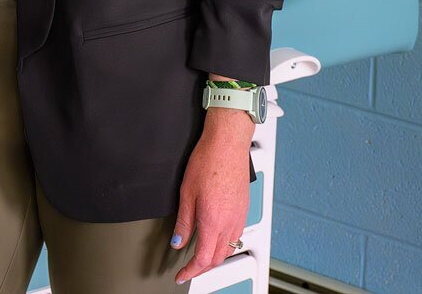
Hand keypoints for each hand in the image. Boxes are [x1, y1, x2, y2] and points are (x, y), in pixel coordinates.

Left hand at [172, 108, 253, 282]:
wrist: (227, 146)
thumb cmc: (207, 163)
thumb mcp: (186, 194)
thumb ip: (184, 222)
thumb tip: (178, 241)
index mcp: (213, 222)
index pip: (202, 258)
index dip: (191, 271)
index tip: (181, 275)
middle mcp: (230, 224)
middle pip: (217, 258)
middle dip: (202, 268)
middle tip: (188, 269)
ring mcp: (239, 218)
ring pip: (228, 249)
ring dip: (214, 257)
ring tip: (199, 257)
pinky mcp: (243, 211)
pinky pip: (235, 236)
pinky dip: (223, 245)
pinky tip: (214, 239)